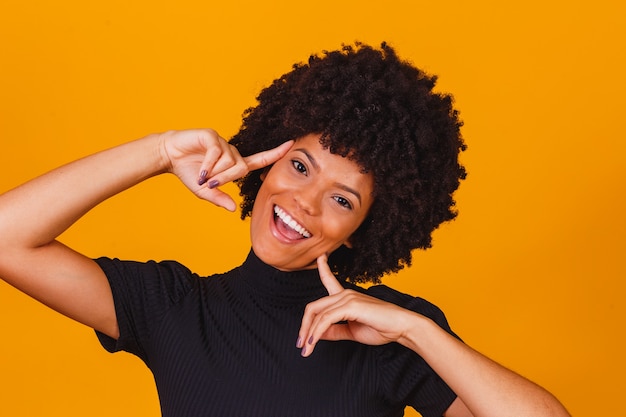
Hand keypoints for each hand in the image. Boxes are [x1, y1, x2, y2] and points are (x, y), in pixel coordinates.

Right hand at [159, 129, 292, 210]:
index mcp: (234, 163)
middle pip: (241, 168)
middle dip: (226, 179)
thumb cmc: (189, 172)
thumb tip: (233, 209)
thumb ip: (219, 198)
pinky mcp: (211, 136)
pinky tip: (200, 169)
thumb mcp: (204, 190)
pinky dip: (209, 164)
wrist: (170, 155)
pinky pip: (217, 152)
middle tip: (210, 183)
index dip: (275, 154)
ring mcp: (223, 142)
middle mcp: (232, 152)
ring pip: (229, 161)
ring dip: (215, 172)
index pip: (260, 159)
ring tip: (202, 175)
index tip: (291, 145)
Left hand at [297, 254, 417, 356]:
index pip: (329, 279)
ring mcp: (347, 298)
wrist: (401, 328)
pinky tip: (313, 343)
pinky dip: (316, 332)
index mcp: (346, 297)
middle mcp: (345, 294)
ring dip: (308, 334)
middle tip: (301, 344)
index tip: (320, 257)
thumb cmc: (381, 329)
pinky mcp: (350, 306)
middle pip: (314, 307)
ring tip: (305, 349)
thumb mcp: (352, 331)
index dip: (323, 268)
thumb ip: (335, 331)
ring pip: (318, 314)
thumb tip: (317, 334)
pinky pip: (326, 319)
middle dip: (304, 326)